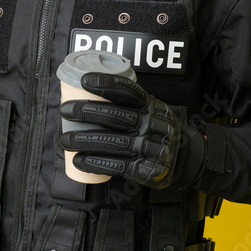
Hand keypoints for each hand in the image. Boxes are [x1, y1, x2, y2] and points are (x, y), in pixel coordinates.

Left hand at [58, 73, 204, 188]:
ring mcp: (149, 147)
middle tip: (65, 110)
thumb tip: (88, 90)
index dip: (105, 84)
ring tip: (64, 140)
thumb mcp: (152, 109)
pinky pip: (116, 165)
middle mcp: (151, 124)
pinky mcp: (145, 169)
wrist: (186, 158)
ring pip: (111, 141)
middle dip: (86, 112)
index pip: (127, 91)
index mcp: (151, 105)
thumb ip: (130, 102)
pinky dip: (94, 163)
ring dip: (83, 140)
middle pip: (114, 115)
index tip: (83, 80)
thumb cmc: (158, 129)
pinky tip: (78, 160)